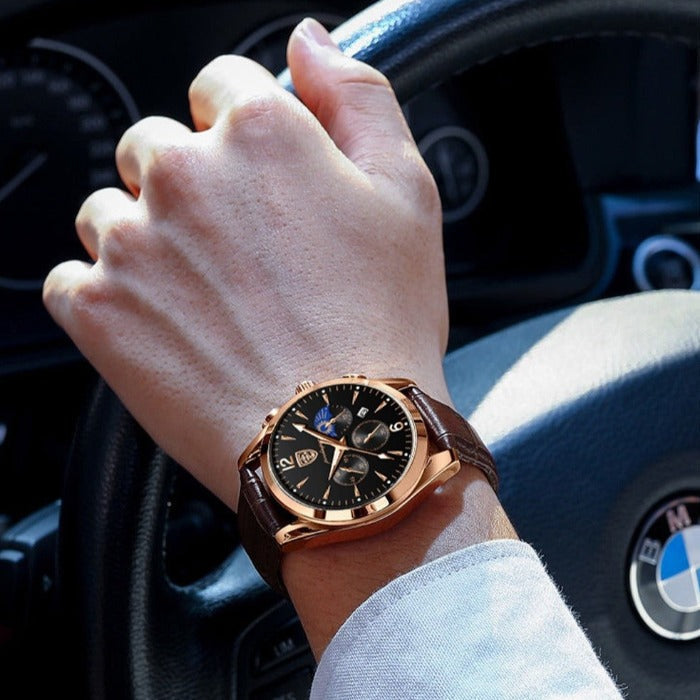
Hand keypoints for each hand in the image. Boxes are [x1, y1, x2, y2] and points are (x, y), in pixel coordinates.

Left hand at [42, 18, 448, 510]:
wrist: (337, 441)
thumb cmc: (381, 325)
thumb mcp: (407, 193)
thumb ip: (357, 96)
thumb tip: (311, 40)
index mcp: (259, 132)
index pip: (221, 84)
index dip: (245, 132)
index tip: (261, 182)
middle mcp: (184, 172)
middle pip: (156, 146)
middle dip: (193, 185)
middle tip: (241, 255)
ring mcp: (131, 240)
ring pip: (111, 210)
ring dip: (148, 240)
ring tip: (207, 300)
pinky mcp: (96, 308)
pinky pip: (75, 275)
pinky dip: (110, 294)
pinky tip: (167, 326)